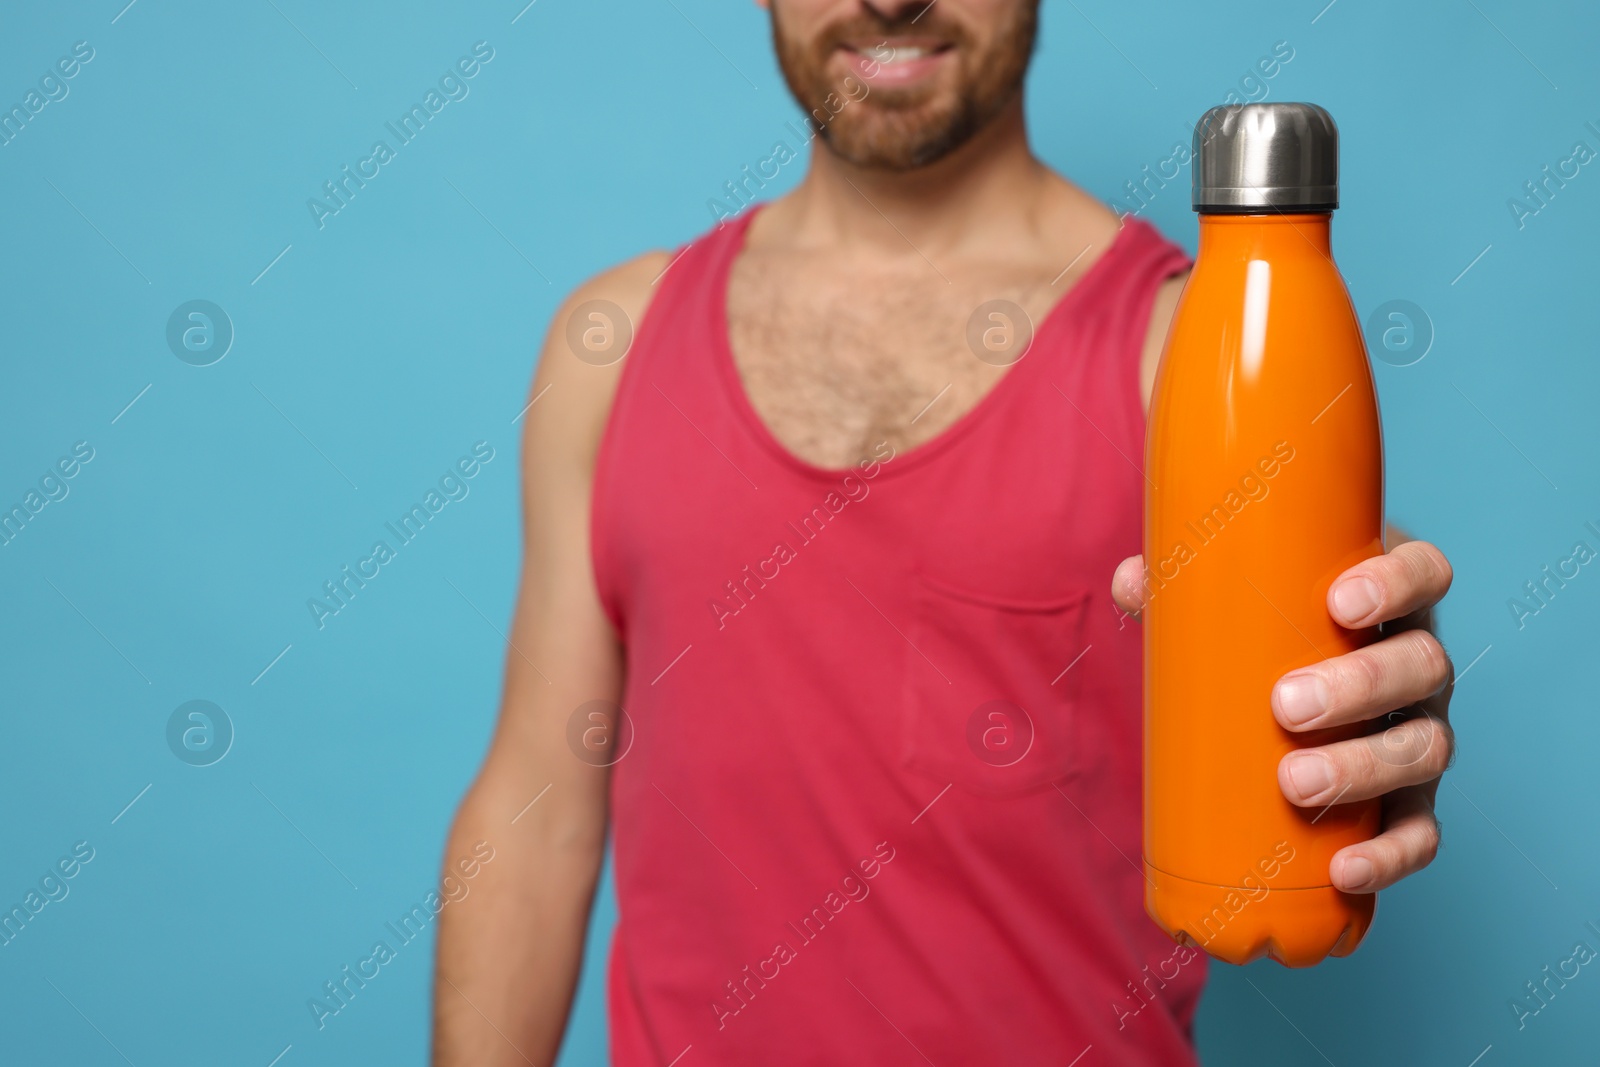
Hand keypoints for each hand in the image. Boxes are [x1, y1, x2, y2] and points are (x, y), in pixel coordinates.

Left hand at [1112, 538, 1455, 893]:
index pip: (1426, 573)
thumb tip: (1131, 581)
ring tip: (1296, 783)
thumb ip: (1184, 590)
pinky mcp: (1411, 798)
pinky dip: (1390, 853)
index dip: (1399, 583)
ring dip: (1364, 768)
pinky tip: (1347, 870)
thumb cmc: (1264, 635)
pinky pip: (1418, 830)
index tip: (1340, 603)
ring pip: (1425, 748)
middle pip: (1423, 666)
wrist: (1283, 694)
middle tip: (1287, 706)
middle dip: (1361, 686)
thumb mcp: (1232, 605)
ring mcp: (1420, 731)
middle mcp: (1418, 665)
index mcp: (1390, 601)